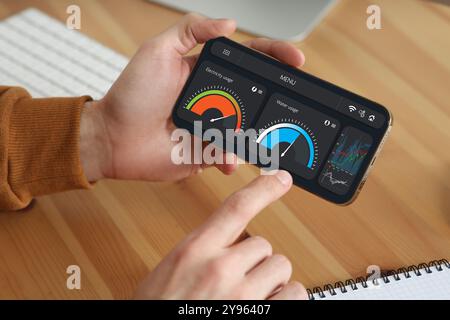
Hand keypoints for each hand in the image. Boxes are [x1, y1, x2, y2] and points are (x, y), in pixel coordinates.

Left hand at [80, 14, 304, 181]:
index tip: (296, 58)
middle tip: (293, 98)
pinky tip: (229, 158)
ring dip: (260, 129)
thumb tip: (229, 23)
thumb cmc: (131, 96)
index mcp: (207, 71)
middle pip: (257, 92)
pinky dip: (236, 156)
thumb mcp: (157, 51)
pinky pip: (234, 153)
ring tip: (259, 131)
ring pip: (251, 125)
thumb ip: (189, 30)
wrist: (115, 140)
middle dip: (278, 95)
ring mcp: (215, 125)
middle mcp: (215, 98)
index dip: (274, 55)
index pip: (249, 58)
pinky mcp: (210, 150)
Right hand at [134, 171, 307, 299]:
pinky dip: (286, 300)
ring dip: (271, 281)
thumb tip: (231, 246)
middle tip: (239, 279)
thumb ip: (201, 254)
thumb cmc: (158, 310)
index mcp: (194, 251)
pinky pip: (294, 295)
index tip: (281, 178)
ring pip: (280, 267)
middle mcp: (220, 269)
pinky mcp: (260, 316)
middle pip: (264, 245)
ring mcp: (242, 296)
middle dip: (256, 261)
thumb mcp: (171, 273)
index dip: (263, 188)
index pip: (236, 207)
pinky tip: (266, 306)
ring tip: (249, 297)